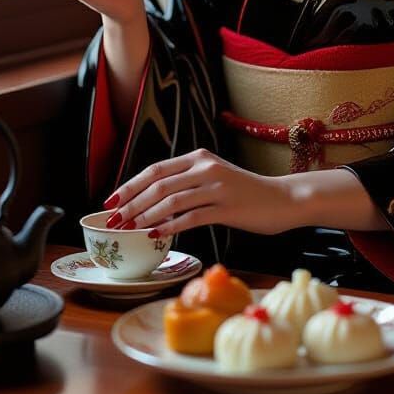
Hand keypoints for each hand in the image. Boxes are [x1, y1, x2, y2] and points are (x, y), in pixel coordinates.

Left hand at [102, 149, 291, 237]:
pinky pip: (191, 217)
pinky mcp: (227, 207)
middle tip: (114, 220)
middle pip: (158, 184)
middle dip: (131, 203)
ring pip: (171, 201)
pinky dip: (170, 227)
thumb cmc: (246, 192)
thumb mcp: (215, 176)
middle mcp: (206, 168)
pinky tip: (156, 236)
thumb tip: (152, 198)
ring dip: (146, 217)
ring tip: (130, 230)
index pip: (156, 170)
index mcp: (199, 157)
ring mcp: (217, 187)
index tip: (111, 201)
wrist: (282, 199)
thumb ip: (188, 181)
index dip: (130, 185)